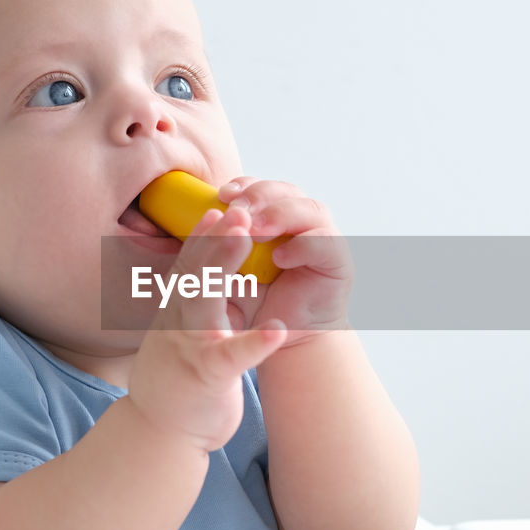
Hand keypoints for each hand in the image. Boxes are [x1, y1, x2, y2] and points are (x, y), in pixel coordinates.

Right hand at [126, 206, 287, 451]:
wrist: (161, 433)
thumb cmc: (179, 381)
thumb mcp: (180, 334)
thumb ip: (189, 304)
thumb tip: (200, 273)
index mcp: (176, 313)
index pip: (189, 267)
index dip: (204, 235)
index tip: (220, 206)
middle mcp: (178, 325)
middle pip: (195, 273)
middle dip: (217, 239)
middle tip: (238, 211)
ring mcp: (189, 349)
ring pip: (204, 304)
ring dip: (224, 270)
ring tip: (247, 242)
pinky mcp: (207, 379)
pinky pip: (231, 357)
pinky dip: (254, 343)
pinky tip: (276, 330)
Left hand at [218, 178, 351, 344]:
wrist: (290, 342)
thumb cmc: (255, 307)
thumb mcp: (227, 277)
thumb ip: (216, 251)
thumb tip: (191, 220)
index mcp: (275, 219)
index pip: (261, 190)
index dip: (244, 187)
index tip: (222, 193)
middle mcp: (303, 222)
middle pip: (286, 190)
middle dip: (260, 195)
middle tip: (237, 207)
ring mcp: (324, 239)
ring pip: (310, 208)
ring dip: (279, 215)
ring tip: (255, 229)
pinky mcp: (338, 261)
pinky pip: (324, 242)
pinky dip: (303, 245)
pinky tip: (281, 256)